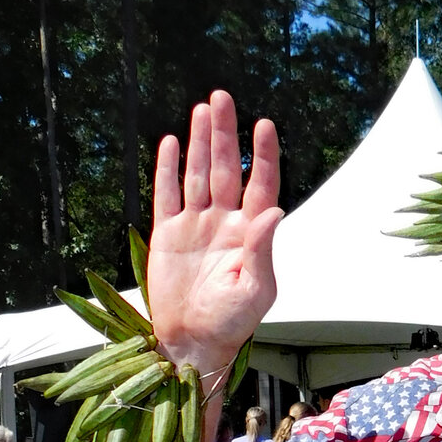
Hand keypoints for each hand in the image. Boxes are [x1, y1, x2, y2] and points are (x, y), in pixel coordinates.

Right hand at [148, 91, 281, 376]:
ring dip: (199, 142)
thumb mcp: (255, 290)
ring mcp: (196, 226)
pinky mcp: (168, 234)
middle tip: (223, 98)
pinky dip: (167, 169)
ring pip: (198, 174)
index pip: (260, 185)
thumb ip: (261, 249)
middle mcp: (225, 223)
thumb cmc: (231, 323)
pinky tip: (170, 142)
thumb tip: (274, 211)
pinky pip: (167, 194)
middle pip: (226, 169)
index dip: (263, 156)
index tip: (264, 125)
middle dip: (225, 135)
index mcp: (251, 234)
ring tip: (202, 109)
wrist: (193, 343)